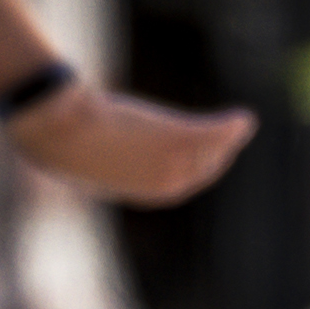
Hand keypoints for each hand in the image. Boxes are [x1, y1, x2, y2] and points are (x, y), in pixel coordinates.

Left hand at [6, 79, 252, 208]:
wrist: (64, 132)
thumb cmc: (66, 140)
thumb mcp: (87, 152)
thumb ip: (100, 150)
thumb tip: (84, 137)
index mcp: (145, 191)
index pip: (183, 182)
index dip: (200, 168)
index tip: (212, 154)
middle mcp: (165, 184)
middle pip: (206, 169)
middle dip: (221, 154)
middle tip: (233, 135)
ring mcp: (174, 162)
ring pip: (214, 151)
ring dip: (231, 138)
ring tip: (242, 124)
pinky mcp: (179, 137)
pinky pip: (215, 132)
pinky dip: (233, 125)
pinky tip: (244, 117)